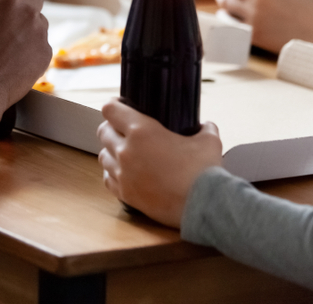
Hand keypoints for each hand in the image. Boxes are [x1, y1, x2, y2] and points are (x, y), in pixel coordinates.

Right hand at [0, 0, 51, 120]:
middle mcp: (30, 15)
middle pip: (35, 0)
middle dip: (21, 4)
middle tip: (1, 16)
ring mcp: (40, 37)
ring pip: (39, 23)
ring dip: (26, 26)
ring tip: (5, 39)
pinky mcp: (44, 57)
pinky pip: (40, 45)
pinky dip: (29, 48)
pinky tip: (11, 56)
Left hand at [98, 100, 222, 227]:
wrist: (203, 206)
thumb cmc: (204, 172)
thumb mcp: (209, 141)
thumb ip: (204, 128)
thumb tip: (205, 125)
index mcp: (141, 131)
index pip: (110, 110)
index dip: (114, 106)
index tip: (120, 106)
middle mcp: (126, 151)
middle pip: (103, 132)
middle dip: (112, 128)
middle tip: (124, 130)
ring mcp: (123, 174)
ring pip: (103, 156)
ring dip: (111, 151)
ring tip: (124, 152)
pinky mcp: (125, 194)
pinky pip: (108, 179)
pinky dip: (113, 174)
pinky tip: (125, 173)